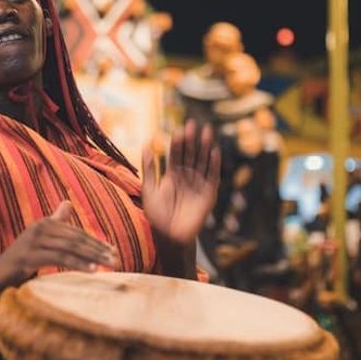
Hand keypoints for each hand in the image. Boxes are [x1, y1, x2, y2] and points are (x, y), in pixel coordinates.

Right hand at [0, 201, 117, 291]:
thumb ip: (55, 223)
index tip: (112, 251)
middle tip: (116, 259)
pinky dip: (79, 263)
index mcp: (44, 224)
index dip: (95, 242)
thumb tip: (67, 203)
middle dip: (98, 249)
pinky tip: (93, 269)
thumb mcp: (40, 240)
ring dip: (93, 256)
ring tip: (110, 264)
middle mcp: (39, 228)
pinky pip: (60, 258)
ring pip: (70, 248)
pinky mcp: (29, 256)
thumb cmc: (20, 261)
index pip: (76, 233)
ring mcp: (33, 241)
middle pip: (76, 239)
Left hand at [142, 120, 220, 246]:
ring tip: (206, 131)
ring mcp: (199, 184)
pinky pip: (213, 176)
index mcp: (173, 174)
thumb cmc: (157, 215)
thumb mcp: (149, 189)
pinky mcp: (209, 194)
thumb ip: (149, 169)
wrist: (169, 236)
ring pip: (203, 161)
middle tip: (192, 123)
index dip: (178, 142)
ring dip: (205, 147)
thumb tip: (146, 145)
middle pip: (191, 154)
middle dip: (192, 140)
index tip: (179, 128)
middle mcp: (187, 177)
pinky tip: (214, 151)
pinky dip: (214, 164)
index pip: (177, 154)